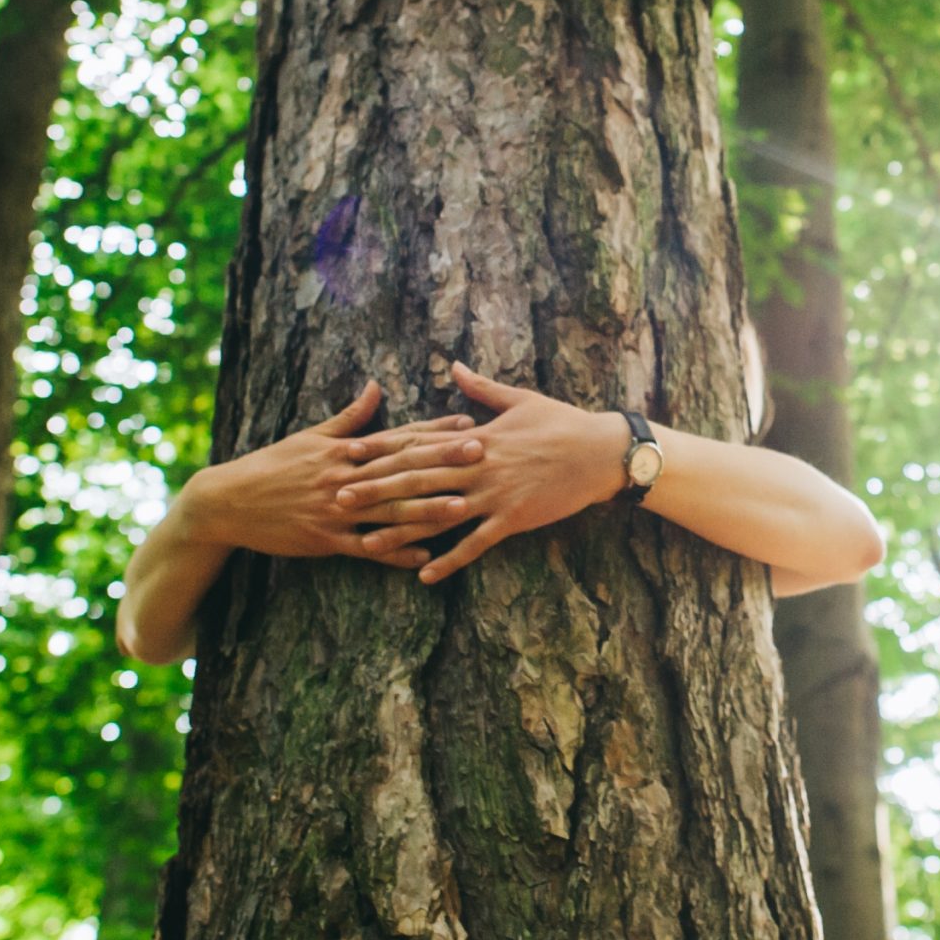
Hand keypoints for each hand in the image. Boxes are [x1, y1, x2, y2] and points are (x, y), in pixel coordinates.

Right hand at [186, 380, 481, 565]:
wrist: (229, 501)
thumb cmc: (273, 465)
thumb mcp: (310, 436)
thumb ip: (349, 416)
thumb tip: (376, 385)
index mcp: (345, 450)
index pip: (398, 437)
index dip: (435, 430)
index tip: (468, 422)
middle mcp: (345, 476)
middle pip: (402, 468)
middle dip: (444, 461)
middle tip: (482, 454)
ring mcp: (337, 509)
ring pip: (390, 508)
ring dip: (428, 508)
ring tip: (463, 506)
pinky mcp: (326, 539)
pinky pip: (366, 547)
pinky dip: (394, 551)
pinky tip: (423, 555)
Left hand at [334, 361, 624, 583]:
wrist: (601, 451)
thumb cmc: (562, 422)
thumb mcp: (520, 399)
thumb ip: (480, 388)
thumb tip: (453, 365)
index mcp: (475, 436)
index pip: (418, 443)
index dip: (381, 449)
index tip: (348, 453)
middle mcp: (478, 465)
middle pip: (416, 479)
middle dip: (375, 489)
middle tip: (338, 497)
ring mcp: (494, 494)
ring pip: (438, 515)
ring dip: (401, 530)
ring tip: (366, 543)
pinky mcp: (513, 518)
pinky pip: (475, 543)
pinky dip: (449, 560)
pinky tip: (424, 574)